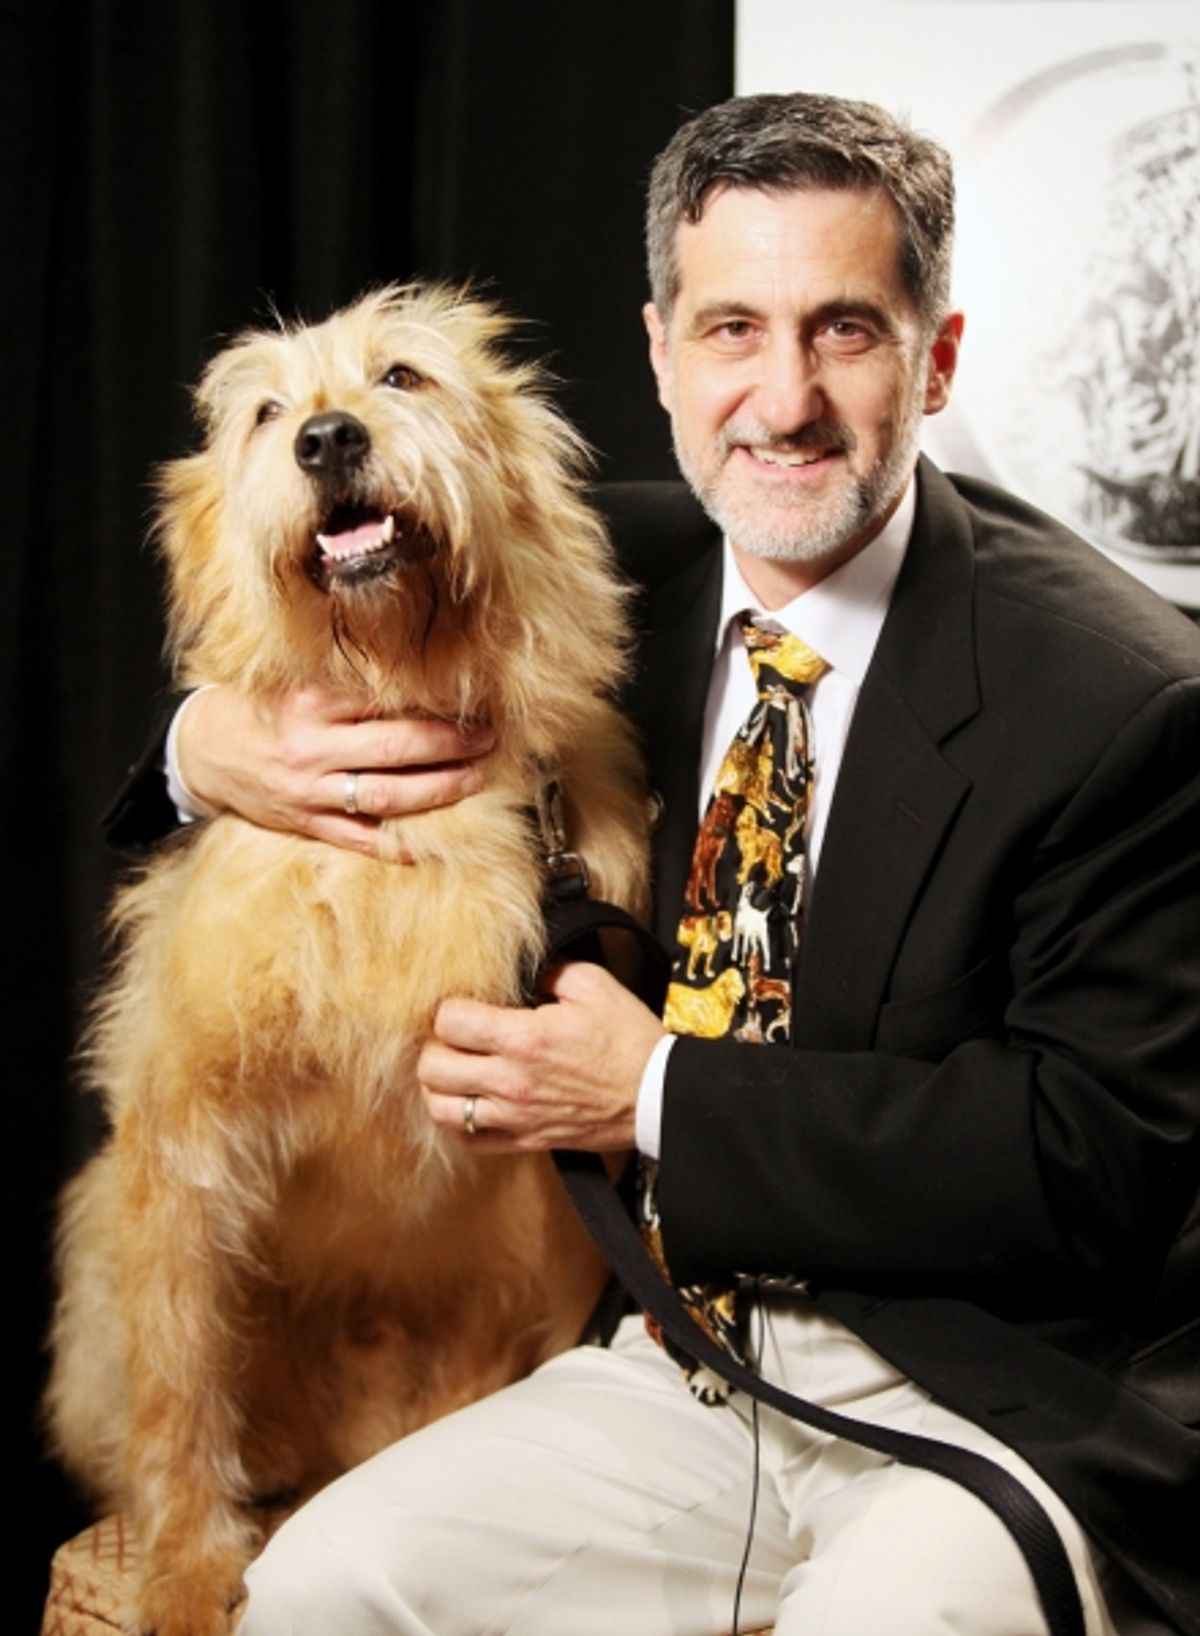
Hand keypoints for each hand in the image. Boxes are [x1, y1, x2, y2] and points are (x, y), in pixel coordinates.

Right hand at [174, 684, 493, 858]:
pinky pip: (360, 840)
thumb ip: (345, 683)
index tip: (469, 695)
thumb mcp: (292, 681)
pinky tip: (432, 846)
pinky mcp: (306, 824)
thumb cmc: (259, 709)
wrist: (202, 752)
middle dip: (450, 744)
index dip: (430, 699)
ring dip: (439, 790)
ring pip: (386, 796)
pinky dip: (397, 846)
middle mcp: (311, 748)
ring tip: (475, 778)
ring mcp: (309, 792)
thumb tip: (414, 675)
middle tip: (488, 736)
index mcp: (309, 703)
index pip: (383, 700)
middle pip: (395, 748)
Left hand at [419, 962, 666, 1152]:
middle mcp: (510, 1081)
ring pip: (441, 1109)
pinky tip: (469, 1102)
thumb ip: (551, 969)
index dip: (448, 1008)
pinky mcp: (525, 1140)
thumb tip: (525, 969)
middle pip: (433, 1068)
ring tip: (454, 1070)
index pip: (449, 1022)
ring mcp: (514, 1116)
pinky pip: (469, 1141)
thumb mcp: (595, 985)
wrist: (657, 1095)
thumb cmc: (629, 1040)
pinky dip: (458, 1122)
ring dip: (439, 1087)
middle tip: (452, 1037)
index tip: (463, 1005)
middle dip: (434, 1046)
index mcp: (524, 1038)